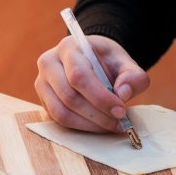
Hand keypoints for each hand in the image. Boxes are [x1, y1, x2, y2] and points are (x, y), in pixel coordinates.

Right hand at [35, 35, 149, 132]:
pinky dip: (81, 126)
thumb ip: (132, 76)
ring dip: (89, 124)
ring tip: (110, 125)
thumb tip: (123, 93)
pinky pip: (59, 120)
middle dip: (97, 114)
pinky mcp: (44, 100)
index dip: (100, 97)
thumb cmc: (107, 61)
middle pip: (68, 96)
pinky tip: (98, 125)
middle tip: (119, 121)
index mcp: (69, 47)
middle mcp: (49, 63)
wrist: (92, 60)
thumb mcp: (125, 63)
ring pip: (61, 112)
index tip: (121, 110)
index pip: (79, 75)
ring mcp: (42, 83)